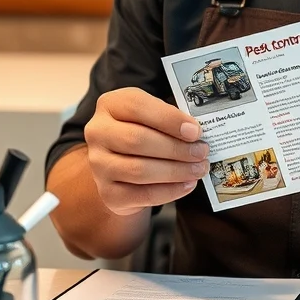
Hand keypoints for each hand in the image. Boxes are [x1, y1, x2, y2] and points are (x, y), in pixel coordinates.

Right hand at [84, 87, 208, 214]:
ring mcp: (99, 165)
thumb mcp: (152, 115)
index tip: (195, 131)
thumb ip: (170, 118)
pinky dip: (170, 191)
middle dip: (176, 148)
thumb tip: (195, 133)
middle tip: (201, 152)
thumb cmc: (142, 132)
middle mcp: (98, 133)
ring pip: (140, 170)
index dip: (169, 119)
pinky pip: (142, 194)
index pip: (137, 107)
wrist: (121, 165)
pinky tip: (187, 184)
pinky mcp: (108, 193)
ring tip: (198, 169)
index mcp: (110, 105)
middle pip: (138, 140)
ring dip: (176, 171)